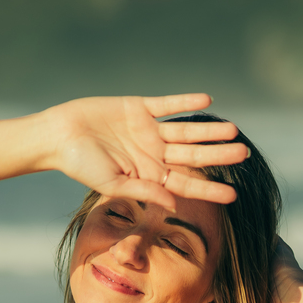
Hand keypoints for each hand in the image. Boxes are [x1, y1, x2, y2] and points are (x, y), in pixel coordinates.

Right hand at [41, 94, 248, 210]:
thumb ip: (143, 191)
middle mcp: (153, 153)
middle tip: (244, 153)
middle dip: (218, 155)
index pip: (186, 184)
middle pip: (193, 156)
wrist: (57, 137)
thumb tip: (173, 203)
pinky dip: (185, 101)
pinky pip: (167, 104)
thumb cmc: (80, 166)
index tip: (234, 195)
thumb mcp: (112, 185)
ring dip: (209, 130)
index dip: (209, 189)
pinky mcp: (138, 107)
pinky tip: (206, 100)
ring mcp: (148, 130)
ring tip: (233, 130)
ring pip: (186, 130)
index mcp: (149, 176)